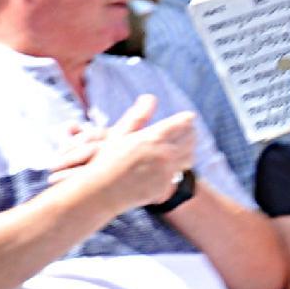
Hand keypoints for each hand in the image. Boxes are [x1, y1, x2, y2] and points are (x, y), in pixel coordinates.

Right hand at [54, 97, 195, 212]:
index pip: (182, 124)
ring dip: (188, 150)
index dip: (186, 119)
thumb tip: (150, 97)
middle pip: (190, 139)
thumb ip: (138, 116)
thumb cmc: (105, 159)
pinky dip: (175, 167)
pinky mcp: (165, 187)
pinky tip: (169, 165)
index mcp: (153, 138)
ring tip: (183, 146)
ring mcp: (166, 172)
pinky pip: (177, 174)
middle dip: (190, 132)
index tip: (189, 116)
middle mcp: (164, 154)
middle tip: (188, 129)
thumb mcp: (119, 134)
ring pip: (189, 157)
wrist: (99, 191)